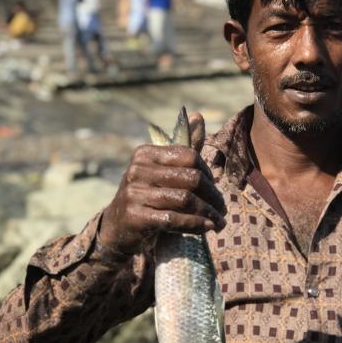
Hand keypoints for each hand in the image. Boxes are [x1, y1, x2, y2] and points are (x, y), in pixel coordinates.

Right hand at [98, 112, 225, 253]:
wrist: (118, 226)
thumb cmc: (148, 195)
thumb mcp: (163, 170)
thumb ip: (184, 147)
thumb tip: (199, 115)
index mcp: (146, 154)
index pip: (190, 157)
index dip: (208, 174)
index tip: (214, 189)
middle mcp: (138, 170)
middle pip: (191, 179)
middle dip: (213, 196)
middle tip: (223, 209)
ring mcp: (134, 193)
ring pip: (185, 200)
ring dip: (208, 213)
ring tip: (220, 222)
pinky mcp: (135, 217)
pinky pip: (174, 219)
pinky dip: (195, 224)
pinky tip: (207, 227)